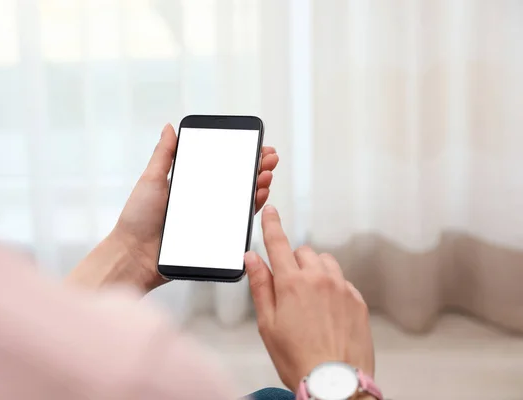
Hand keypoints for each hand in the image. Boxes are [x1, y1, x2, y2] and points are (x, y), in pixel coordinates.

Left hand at [69, 123, 278, 292]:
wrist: (134, 256)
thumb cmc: (137, 220)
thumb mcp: (151, 180)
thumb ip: (163, 155)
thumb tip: (169, 128)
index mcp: (188, 186)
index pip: (219, 166)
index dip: (238, 156)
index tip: (254, 146)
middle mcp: (201, 201)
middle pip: (234, 181)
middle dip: (255, 167)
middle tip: (269, 157)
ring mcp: (209, 219)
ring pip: (240, 200)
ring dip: (257, 184)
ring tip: (267, 173)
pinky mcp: (214, 237)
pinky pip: (237, 222)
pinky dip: (251, 207)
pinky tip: (259, 195)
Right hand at [245, 205, 373, 392]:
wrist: (335, 384)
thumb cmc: (298, 359)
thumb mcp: (268, 324)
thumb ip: (260, 286)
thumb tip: (252, 259)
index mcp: (292, 284)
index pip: (278, 243)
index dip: (272, 224)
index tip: (270, 211)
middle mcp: (319, 279)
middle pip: (303, 252)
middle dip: (292, 262)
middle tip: (287, 288)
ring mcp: (342, 288)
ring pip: (325, 263)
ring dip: (314, 271)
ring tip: (309, 298)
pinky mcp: (357, 301)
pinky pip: (343, 281)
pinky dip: (332, 287)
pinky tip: (327, 311)